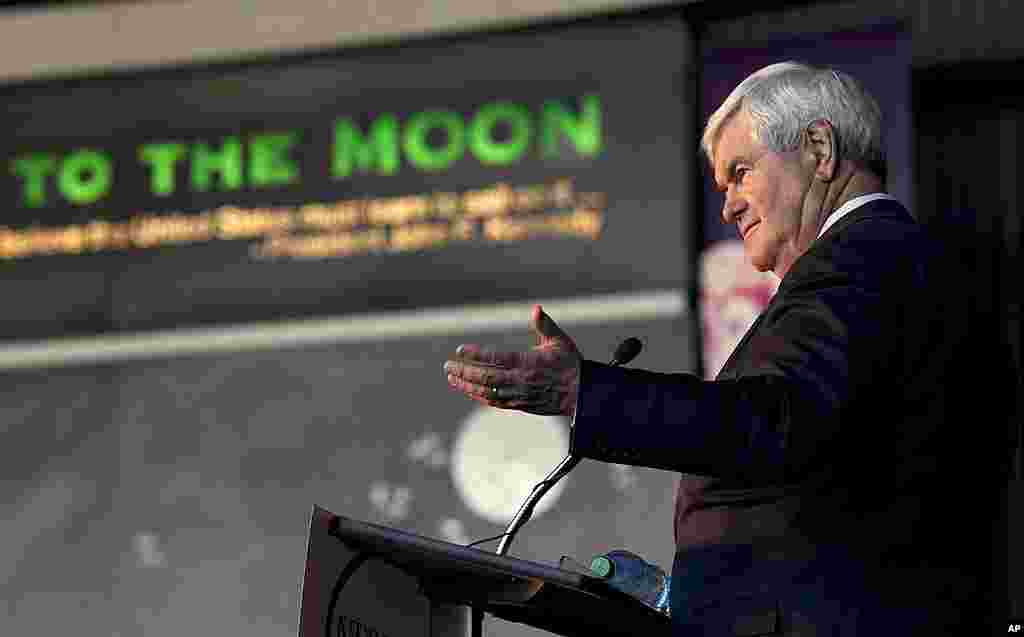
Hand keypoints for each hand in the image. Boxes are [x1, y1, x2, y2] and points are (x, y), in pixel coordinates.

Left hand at [444, 305, 581, 417]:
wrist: (581, 394)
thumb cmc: (570, 364)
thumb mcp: (559, 341)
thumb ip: (545, 324)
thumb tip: (536, 308)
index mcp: (528, 363)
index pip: (496, 358)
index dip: (476, 355)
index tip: (460, 350)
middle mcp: (521, 381)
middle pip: (486, 378)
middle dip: (464, 372)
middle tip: (447, 366)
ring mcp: (519, 395)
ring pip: (487, 393)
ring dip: (467, 386)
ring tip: (451, 378)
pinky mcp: (520, 405)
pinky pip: (495, 402)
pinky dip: (479, 397)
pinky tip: (469, 391)